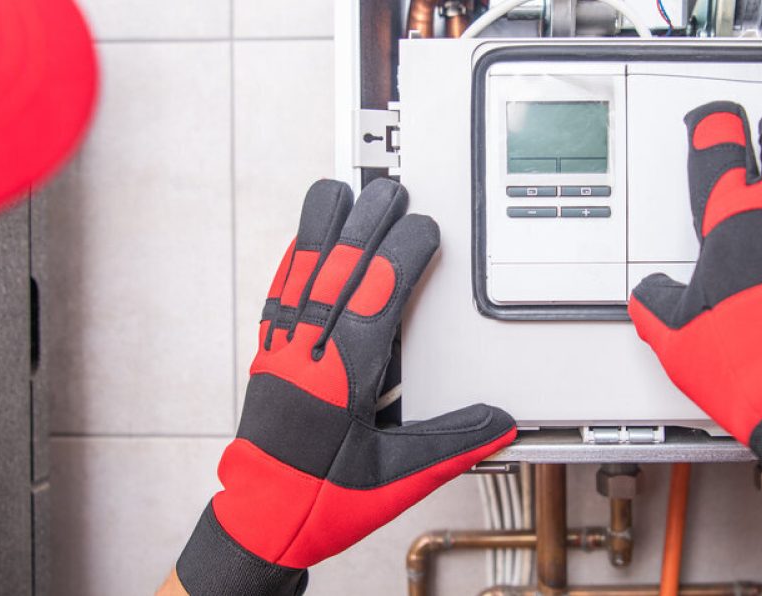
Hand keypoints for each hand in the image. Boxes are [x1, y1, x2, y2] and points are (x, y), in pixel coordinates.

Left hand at [175, 179, 516, 595]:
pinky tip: (299, 243)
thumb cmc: (325, 503)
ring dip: (320, 230)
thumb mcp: (398, 479)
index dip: (402, 256)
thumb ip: (450, 444)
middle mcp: (309, 357)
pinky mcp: (268, 360)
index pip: (377, 299)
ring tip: (338, 192)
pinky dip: (291, 264)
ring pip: (301, 277)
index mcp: (344, 380)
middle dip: (366, 226)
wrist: (263, 523)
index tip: (424, 229)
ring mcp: (283, 354)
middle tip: (390, 191)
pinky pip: (278, 299)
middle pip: (338, 274)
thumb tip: (497, 422)